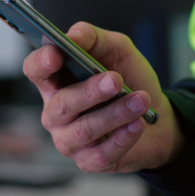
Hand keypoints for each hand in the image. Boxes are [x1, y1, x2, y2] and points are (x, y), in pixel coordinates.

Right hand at [23, 22, 184, 172]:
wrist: (158, 118)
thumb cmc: (131, 82)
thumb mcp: (118, 51)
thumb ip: (94, 39)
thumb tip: (74, 34)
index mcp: (58, 82)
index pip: (35, 71)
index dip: (41, 63)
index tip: (56, 54)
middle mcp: (57, 112)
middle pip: (61, 104)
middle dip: (90, 92)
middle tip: (115, 80)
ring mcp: (70, 140)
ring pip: (84, 130)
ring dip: (115, 114)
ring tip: (140, 100)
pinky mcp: (89, 161)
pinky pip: (101, 154)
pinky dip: (122, 139)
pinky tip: (137, 125)